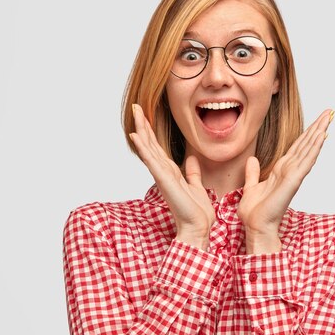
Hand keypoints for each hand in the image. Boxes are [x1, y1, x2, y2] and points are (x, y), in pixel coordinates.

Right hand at [129, 104, 214, 250]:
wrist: (198, 227)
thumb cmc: (197, 212)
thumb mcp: (196, 186)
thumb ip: (192, 172)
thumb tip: (192, 160)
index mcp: (170, 172)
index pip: (158, 147)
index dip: (151, 131)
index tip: (145, 115)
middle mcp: (163, 172)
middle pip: (150, 144)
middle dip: (143, 125)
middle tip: (136, 107)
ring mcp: (162, 176)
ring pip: (149, 148)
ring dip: (141, 130)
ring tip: (135, 114)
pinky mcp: (164, 181)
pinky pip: (152, 161)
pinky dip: (143, 148)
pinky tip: (136, 136)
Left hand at [237, 109, 333, 253]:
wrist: (256, 226)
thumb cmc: (254, 213)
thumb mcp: (250, 187)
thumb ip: (253, 173)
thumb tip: (252, 159)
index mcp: (281, 171)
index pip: (297, 147)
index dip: (307, 133)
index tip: (316, 121)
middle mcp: (290, 171)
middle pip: (306, 144)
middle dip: (317, 128)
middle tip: (328, 112)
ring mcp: (294, 175)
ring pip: (309, 149)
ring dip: (318, 133)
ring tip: (328, 118)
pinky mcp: (293, 181)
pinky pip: (306, 161)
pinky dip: (314, 148)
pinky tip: (322, 136)